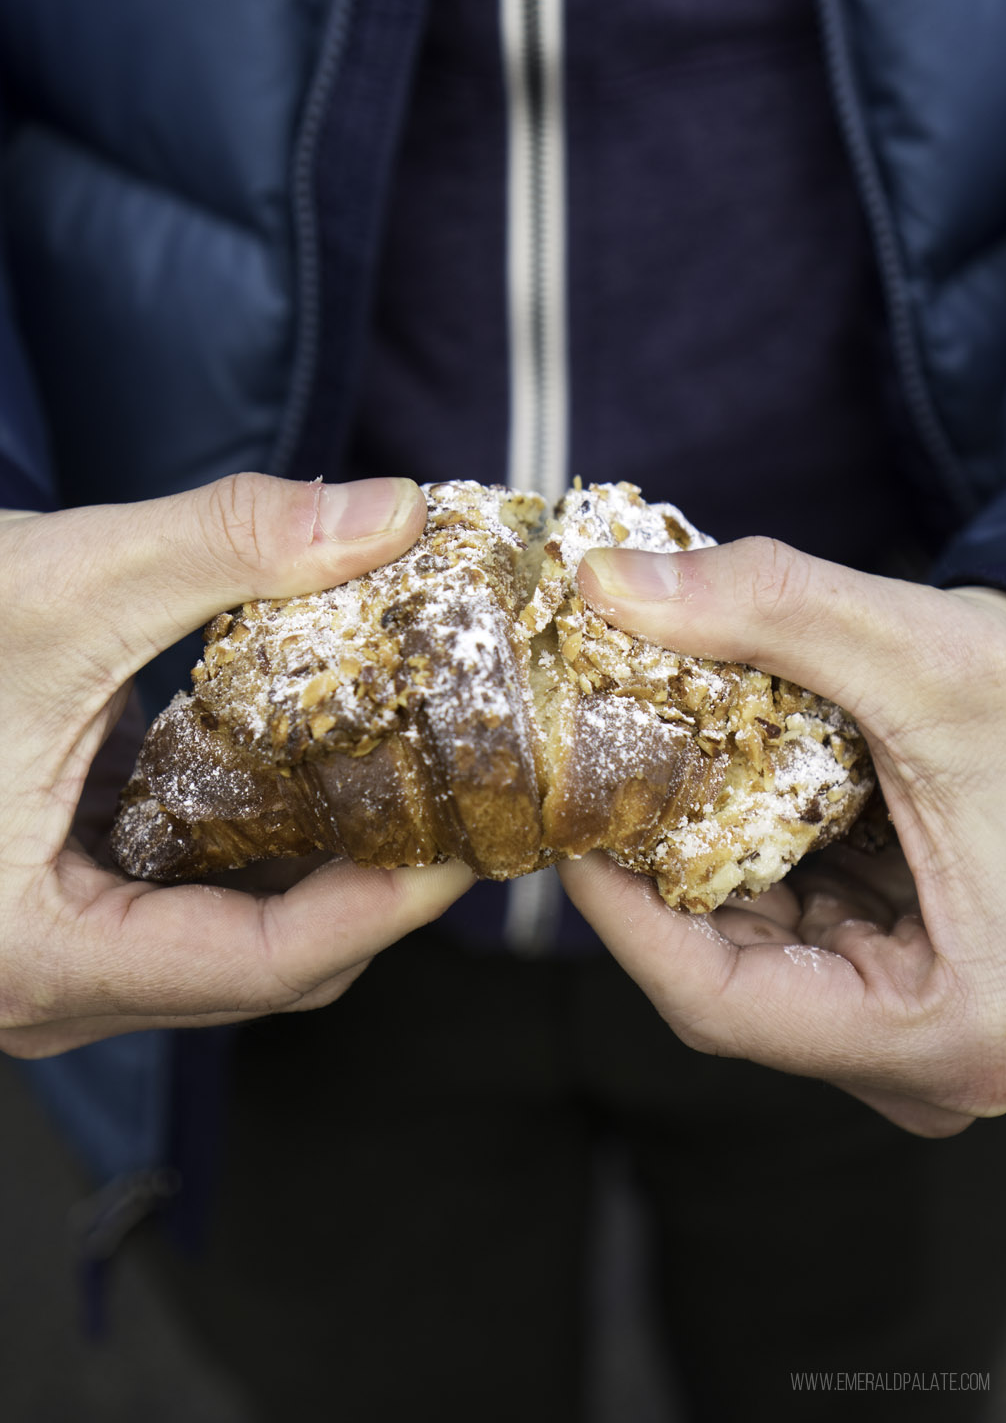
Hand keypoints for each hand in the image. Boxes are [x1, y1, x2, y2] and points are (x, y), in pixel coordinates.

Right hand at [0, 473, 472, 1058]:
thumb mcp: (55, 585)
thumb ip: (226, 547)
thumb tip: (388, 515)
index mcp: (32, 950)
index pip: (258, 966)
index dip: (386, 907)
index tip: (469, 844)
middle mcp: (40, 983)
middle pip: (256, 970)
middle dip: (367, 892)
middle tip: (451, 803)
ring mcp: (42, 955)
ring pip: (222, 947)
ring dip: (315, 872)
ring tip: (396, 785)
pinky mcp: (48, 908)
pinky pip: (180, 909)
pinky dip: (252, 852)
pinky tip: (293, 773)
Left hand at [559, 536, 1005, 1136]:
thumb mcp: (919, 652)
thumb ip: (765, 608)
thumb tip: (610, 585)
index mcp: (950, 1026)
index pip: (720, 1005)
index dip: (620, 919)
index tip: (567, 829)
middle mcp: (931, 1060)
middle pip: (723, 985)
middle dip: (649, 881)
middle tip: (592, 787)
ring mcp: (911, 1029)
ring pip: (747, 962)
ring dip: (690, 869)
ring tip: (644, 780)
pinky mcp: (897, 987)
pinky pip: (784, 941)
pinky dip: (739, 868)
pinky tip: (713, 797)